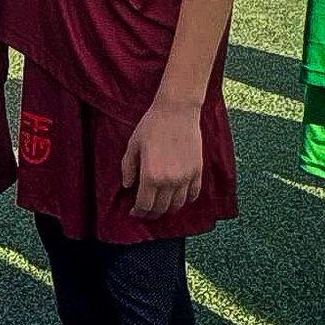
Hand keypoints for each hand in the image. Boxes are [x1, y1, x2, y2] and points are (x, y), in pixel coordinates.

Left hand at [121, 98, 202, 218]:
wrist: (177, 111)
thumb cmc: (152, 126)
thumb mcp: (133, 146)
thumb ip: (128, 168)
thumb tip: (127, 186)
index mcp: (151, 176)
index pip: (144, 205)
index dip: (138, 212)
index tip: (133, 211)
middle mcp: (170, 181)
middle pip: (161, 209)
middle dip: (151, 213)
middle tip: (145, 211)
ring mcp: (186, 178)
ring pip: (177, 205)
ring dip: (168, 209)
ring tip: (160, 206)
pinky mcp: (197, 172)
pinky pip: (193, 195)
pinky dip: (185, 200)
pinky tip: (177, 197)